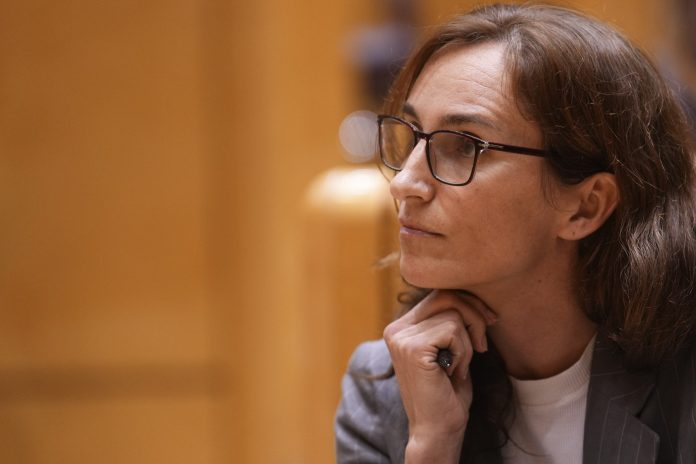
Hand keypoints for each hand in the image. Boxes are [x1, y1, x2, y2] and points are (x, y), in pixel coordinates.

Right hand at [382, 290, 495, 461]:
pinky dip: (463, 352)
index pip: (438, 294)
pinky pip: (453, 330)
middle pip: (445, 295)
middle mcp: (395, 328)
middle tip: (483, 344)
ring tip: (458, 367)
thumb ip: (450, 320)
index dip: (468, 304)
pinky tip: (452, 372)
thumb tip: (470, 291)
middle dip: (474, 315)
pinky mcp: (412, 348)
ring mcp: (400, 337)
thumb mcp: (450, 348)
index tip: (489, 321)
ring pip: (454, 314)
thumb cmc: (448, 392)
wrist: (437, 429)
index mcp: (401, 327)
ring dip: (467, 342)